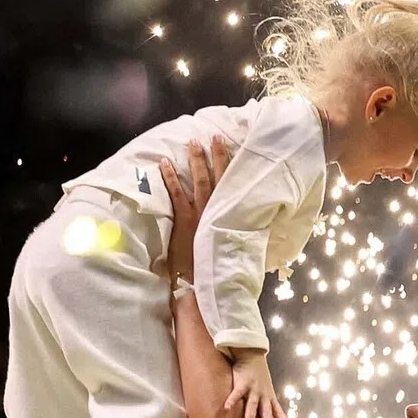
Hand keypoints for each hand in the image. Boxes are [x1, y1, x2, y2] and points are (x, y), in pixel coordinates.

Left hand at [160, 136, 231, 288]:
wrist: (206, 281)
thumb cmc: (221, 267)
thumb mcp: (237, 248)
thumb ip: (241, 236)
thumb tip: (253, 229)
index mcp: (230, 215)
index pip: (234, 186)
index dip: (234, 168)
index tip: (237, 151)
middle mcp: (218, 210)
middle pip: (218, 177)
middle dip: (217, 155)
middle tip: (214, 136)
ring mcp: (200, 212)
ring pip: (199, 180)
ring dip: (196, 160)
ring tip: (193, 142)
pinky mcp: (184, 218)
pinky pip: (175, 192)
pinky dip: (170, 176)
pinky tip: (164, 163)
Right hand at [225, 348, 292, 417]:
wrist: (253, 355)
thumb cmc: (259, 375)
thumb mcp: (267, 389)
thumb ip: (266, 402)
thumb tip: (268, 417)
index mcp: (269, 396)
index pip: (278, 411)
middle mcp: (263, 394)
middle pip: (266, 411)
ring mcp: (253, 389)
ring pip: (252, 405)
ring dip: (251, 416)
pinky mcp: (242, 383)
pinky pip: (236, 393)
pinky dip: (232, 400)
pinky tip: (227, 408)